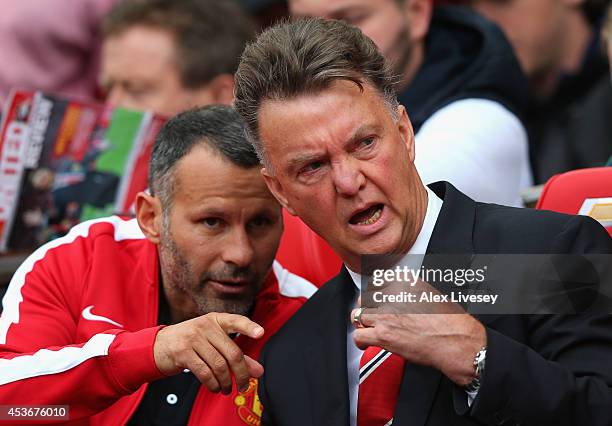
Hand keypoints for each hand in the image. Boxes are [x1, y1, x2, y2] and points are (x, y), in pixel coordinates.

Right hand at [153, 312, 264, 393]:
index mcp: (215, 320)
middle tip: (244, 385)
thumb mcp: (213, 343)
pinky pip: (205, 372)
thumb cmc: (191, 343)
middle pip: (232, 352)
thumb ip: (236, 355)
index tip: (261, 333)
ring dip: (226, 382)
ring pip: (219, 365)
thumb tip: (258, 371)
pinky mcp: (183, 352)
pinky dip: (213, 384)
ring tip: (227, 388)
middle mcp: (205, 326)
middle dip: (241, 373)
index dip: (249, 327)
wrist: (159, 345)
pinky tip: (215, 387)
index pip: (236, 320)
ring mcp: (193, 338)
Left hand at [352, 279, 485, 385]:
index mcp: (403, 281)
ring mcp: (385, 314)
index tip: (376, 300)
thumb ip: (410, 289)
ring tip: (369, 328)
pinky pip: (359, 335)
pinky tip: (366, 342)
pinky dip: (361, 340)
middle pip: (365, 298)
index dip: (375, 294)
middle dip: (368, 307)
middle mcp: (391, 295)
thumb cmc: (450, 320)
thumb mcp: (430, 292)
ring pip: (359, 315)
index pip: (376, 282)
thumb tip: (400, 294)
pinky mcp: (383, 335)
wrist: (457, 341)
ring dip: (363, 322)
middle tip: (374, 315)